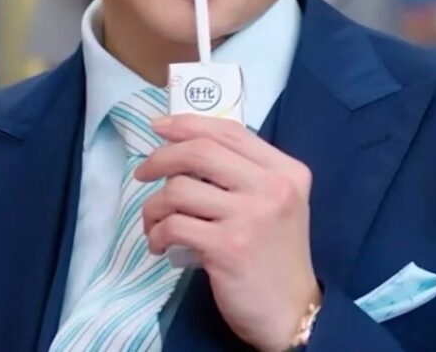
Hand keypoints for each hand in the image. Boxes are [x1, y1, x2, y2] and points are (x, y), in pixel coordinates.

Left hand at [137, 115, 320, 351]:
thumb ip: (245, 172)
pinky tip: (160, 243)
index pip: (229, 131)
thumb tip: (185, 147)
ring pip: (179, 189)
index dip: (187, 124)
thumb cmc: (276, 254)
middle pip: (200, 151)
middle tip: (143, 173)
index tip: (159, 128)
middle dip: (160, 158)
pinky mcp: (228, 247)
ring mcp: (251, 216)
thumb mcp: (276, 202)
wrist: (292, 311)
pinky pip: (174, 225)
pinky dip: (157, 233)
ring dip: (154, 205)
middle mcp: (272, 187)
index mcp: (286, 170)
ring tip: (154, 222)